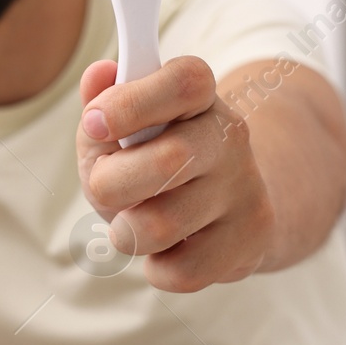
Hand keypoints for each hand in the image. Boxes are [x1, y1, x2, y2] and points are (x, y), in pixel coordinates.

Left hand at [76, 56, 276, 292]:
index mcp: (198, 98)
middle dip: (112, 184)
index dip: (132, 102)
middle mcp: (230, 136)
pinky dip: (157, 268)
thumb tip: (98, 73)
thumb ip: (101, 104)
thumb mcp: (119, 133)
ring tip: (133, 224)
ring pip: (163, 225)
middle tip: (104, 189)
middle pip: (169, 160)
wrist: (225, 211)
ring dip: (126, 233)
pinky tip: (166, 250)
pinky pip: (182, 271)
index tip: (94, 124)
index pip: (184, 81)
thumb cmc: (152, 165)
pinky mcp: (251, 239)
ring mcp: (245, 188)